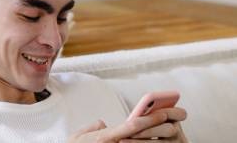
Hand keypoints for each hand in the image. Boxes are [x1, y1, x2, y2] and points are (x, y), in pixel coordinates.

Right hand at [69, 107, 187, 142]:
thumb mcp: (78, 136)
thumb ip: (93, 127)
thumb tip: (102, 124)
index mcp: (105, 137)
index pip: (132, 126)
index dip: (150, 119)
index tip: (163, 113)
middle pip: (142, 137)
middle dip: (160, 130)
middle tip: (175, 125)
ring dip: (158, 142)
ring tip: (172, 134)